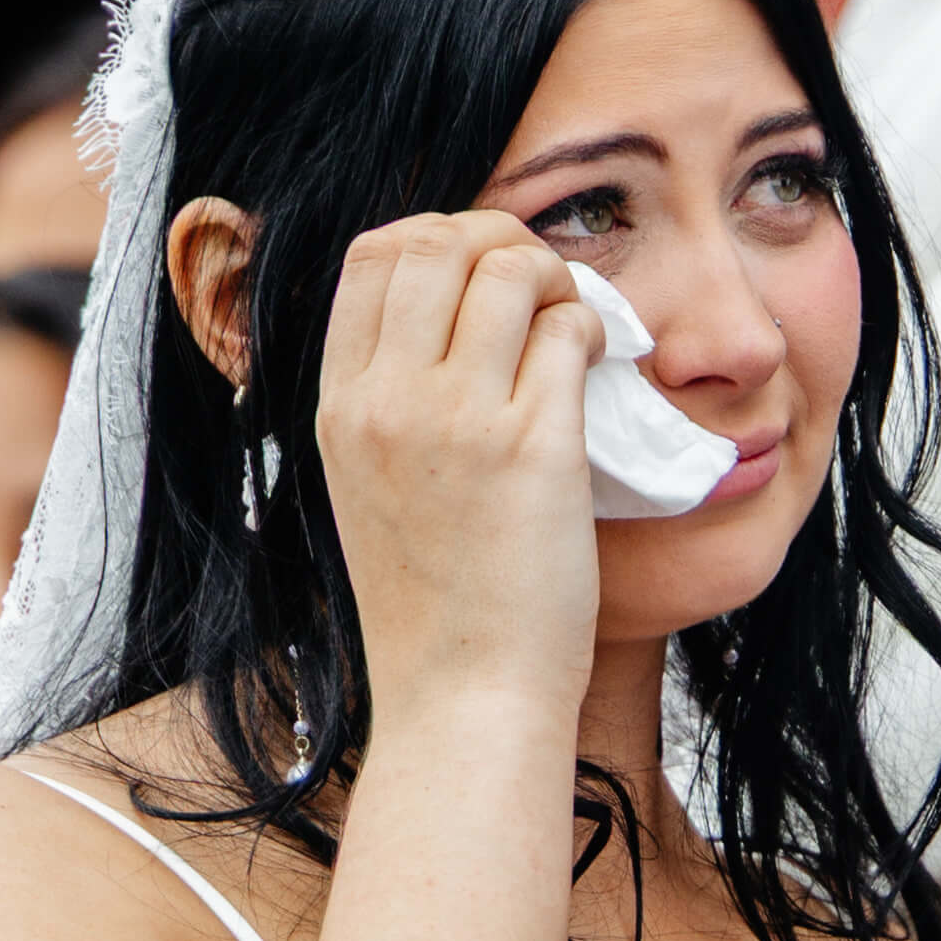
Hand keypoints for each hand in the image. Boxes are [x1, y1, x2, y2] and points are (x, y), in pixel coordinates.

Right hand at [304, 211, 603, 738]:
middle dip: (499, 239)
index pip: (370, 259)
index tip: (480, 274)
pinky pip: (567, 330)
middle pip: (435, 242)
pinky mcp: (531, 447)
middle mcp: (386, 404)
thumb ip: (388, 406)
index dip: (436, 240)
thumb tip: (444, 320)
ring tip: (575, 323)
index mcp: (340, 410)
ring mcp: (456, 421)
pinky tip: (600, 360)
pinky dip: (593, 326)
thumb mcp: (370, 492)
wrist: (462, 701)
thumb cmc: (434, 610)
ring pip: (507, 269)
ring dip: (556, 277)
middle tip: (541, 283)